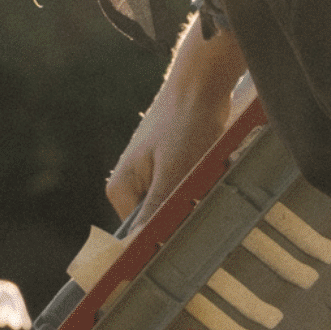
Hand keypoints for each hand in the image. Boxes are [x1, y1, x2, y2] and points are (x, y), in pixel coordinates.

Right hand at [106, 20, 248, 224]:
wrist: (201, 83)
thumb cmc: (186, 123)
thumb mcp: (174, 173)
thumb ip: (155, 210)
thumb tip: (136, 247)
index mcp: (121, 187)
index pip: (136, 234)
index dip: (159, 238)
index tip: (181, 237)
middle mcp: (131, 182)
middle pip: (156, 219)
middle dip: (180, 213)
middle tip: (200, 196)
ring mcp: (150, 173)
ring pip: (174, 203)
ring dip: (193, 197)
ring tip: (206, 175)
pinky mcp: (169, 165)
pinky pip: (184, 188)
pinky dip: (198, 184)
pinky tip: (209, 168)